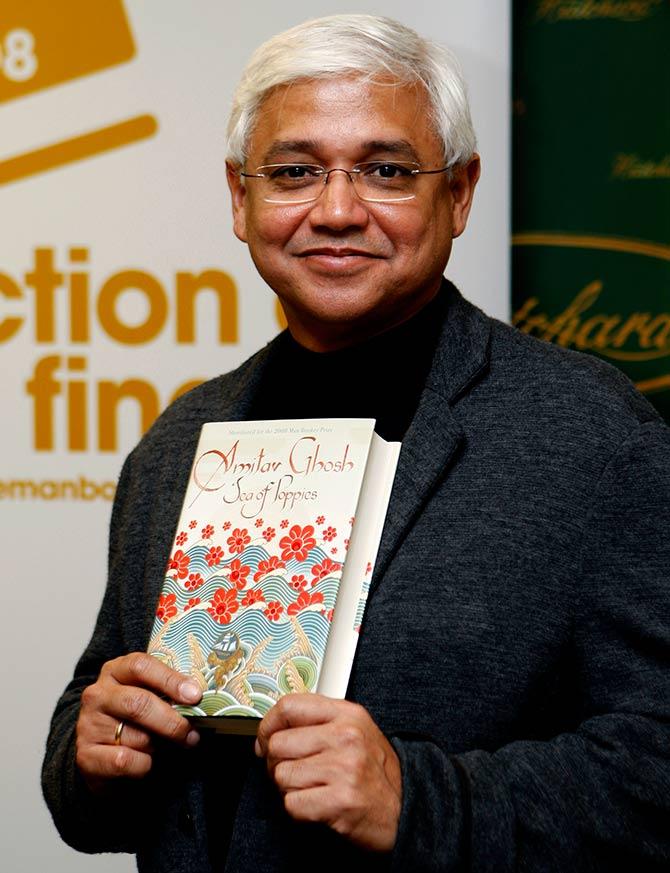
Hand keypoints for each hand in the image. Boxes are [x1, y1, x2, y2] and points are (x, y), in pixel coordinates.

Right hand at [75, 652, 201, 790]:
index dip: (170, 680)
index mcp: (115, 671)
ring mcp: (88, 724)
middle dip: (171, 721)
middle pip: (139, 703)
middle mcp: (98, 694)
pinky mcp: (85, 755)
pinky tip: (145, 762)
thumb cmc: (134, 721)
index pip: (141, 666)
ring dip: (158, 747)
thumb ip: (166, 693)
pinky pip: (125, 761)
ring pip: (137, 736)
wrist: (100, 756)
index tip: (195, 696)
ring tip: (160, 747)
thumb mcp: (147, 698)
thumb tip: (197, 699)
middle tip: (192, 734)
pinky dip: (144, 765)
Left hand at [256, 694, 401, 851]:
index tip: (265, 739)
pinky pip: (292, 803)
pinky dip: (298, 809)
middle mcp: (346, 736)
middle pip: (278, 744)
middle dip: (277, 763)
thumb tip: (274, 725)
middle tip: (292, 771)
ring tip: (311, 788)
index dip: (268, 725)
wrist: (406, 808)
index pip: (289, 705)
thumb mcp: (355, 730)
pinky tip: (317, 804)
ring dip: (289, 788)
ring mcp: (343, 768)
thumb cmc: (376, 771)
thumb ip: (319, 720)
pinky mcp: (340, 800)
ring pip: (281, 775)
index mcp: (346, 714)